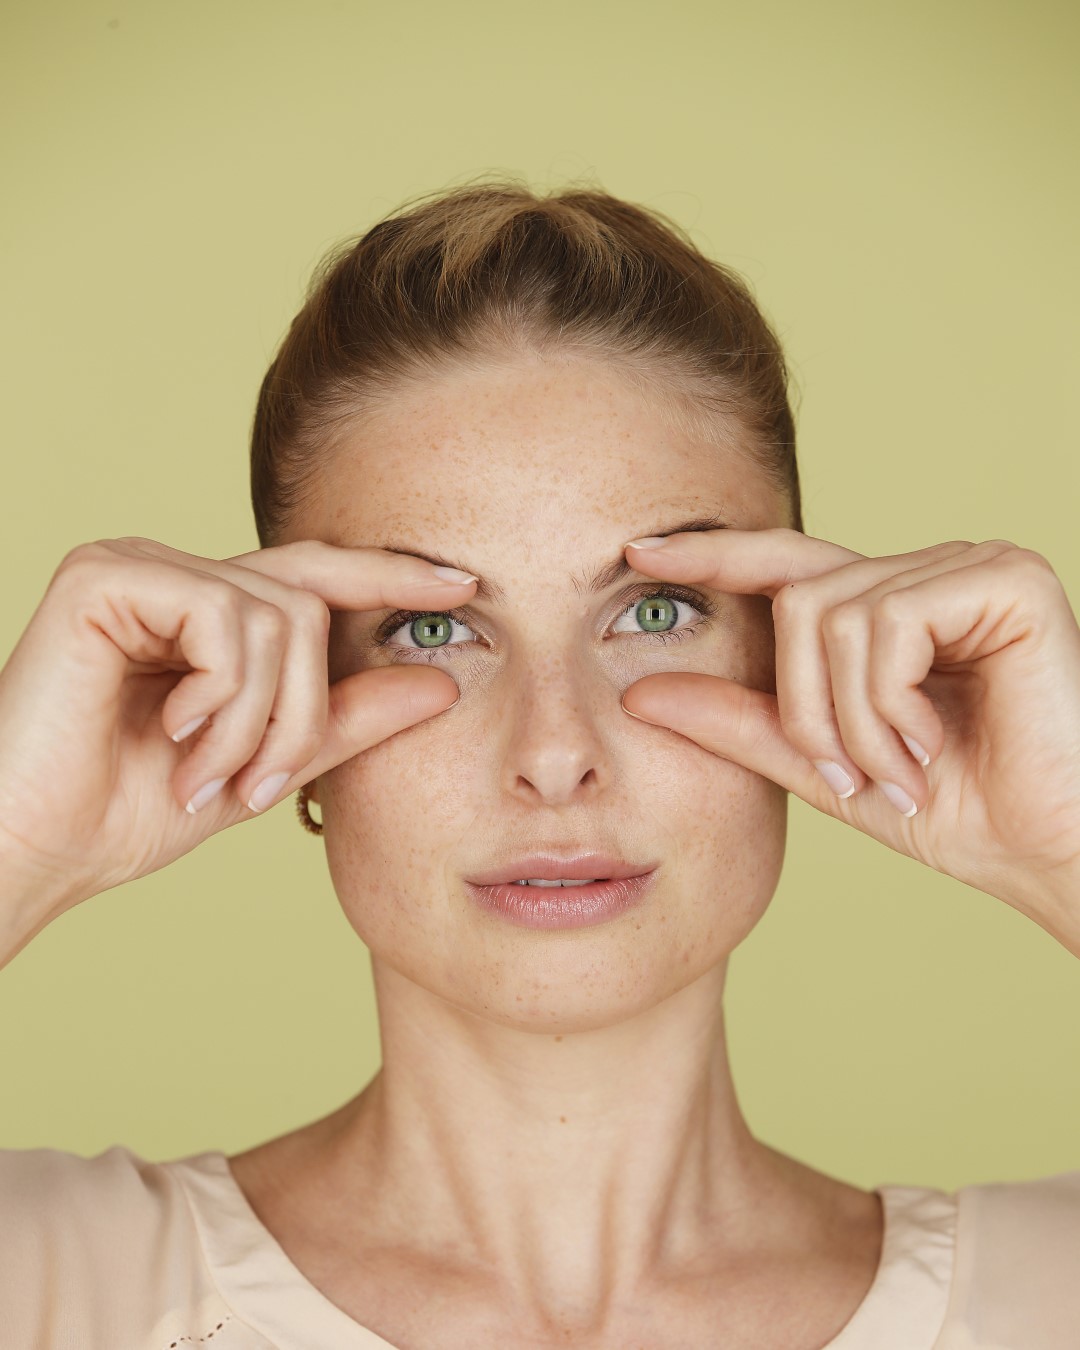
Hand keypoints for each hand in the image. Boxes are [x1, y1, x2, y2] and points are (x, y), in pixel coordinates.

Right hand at [0, 536, 475, 917]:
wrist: (32, 849)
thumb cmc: (127, 810)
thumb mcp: (261, 763)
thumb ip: (342, 718)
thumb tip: (438, 680)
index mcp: (207, 611)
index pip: (317, 575)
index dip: (390, 576)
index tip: (464, 586)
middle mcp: (175, 573)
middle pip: (308, 605)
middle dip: (306, 708)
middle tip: (263, 785)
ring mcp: (138, 565)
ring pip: (276, 618)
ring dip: (258, 722)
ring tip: (207, 776)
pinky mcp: (105, 575)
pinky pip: (223, 620)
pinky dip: (221, 698)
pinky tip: (174, 735)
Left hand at [619, 529, 1079, 956]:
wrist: (1056, 853)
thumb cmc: (960, 811)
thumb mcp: (826, 767)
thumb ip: (742, 723)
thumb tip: (641, 691)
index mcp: (887, 609)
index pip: (784, 564)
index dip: (713, 555)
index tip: (637, 551)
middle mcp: (925, 573)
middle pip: (797, 600)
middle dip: (806, 708)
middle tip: (857, 777)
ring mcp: (967, 566)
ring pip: (833, 615)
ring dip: (852, 721)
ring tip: (903, 770)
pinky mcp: (1003, 578)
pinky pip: (887, 624)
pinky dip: (891, 703)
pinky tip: (934, 742)